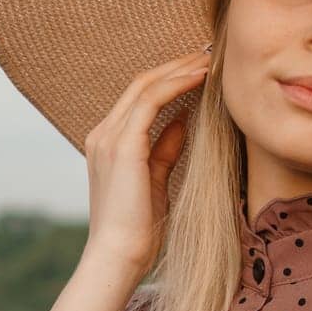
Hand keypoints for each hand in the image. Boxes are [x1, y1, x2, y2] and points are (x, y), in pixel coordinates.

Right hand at [83, 46, 210, 274]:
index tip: (199, 70)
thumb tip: (183, 119)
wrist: (118, 256)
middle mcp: (102, 134)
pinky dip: (177, 85)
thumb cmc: (139, 228)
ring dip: (179, 70)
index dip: (169, 79)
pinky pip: (151, 102)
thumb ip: (165, 148)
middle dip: (175, 66)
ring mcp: (109, 138)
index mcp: (107, 142)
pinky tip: (201, 79)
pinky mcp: (123, 146)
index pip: (137, 97)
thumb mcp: (156, 179)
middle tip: (207, 54)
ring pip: (145, 86)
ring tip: (209, 61)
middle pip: (140, 83)